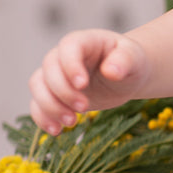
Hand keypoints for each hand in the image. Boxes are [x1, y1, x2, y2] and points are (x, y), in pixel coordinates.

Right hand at [29, 29, 148, 134]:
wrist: (126, 75)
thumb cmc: (131, 62)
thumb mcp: (134, 58)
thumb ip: (124, 60)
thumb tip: (111, 71)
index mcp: (84, 41)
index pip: (68, 47)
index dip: (71, 66)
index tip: (83, 85)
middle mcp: (63, 56)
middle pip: (49, 70)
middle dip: (64, 92)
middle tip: (84, 107)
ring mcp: (56, 75)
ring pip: (38, 87)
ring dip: (50, 106)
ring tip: (72, 122)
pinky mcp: (54, 94)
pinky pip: (37, 104)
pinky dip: (43, 118)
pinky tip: (57, 131)